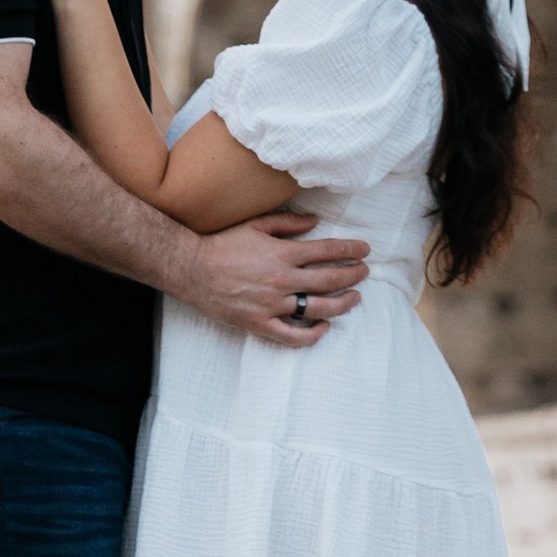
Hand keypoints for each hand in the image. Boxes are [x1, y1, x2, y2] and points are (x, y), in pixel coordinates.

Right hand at [180, 211, 368, 348]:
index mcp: (283, 254)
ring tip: (355, 298)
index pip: (328, 252)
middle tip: (365, 272)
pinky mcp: (260, 323)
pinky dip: (313, 334)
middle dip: (354, 275)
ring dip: (343, 304)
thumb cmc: (222, 243)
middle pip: (330, 280)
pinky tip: (325, 327)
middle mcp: (283, 280)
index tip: (365, 250)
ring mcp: (273, 304)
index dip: (351, 250)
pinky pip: (293, 336)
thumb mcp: (256, 224)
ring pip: (319, 309)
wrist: (191, 268)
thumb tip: (315, 221)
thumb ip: (288, 222)